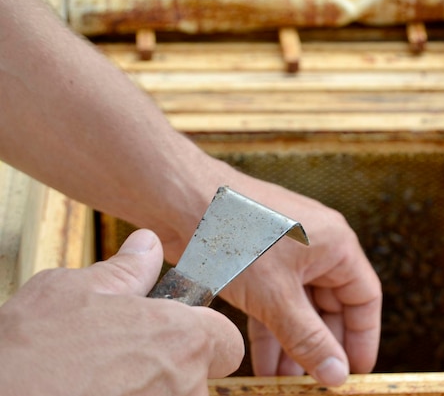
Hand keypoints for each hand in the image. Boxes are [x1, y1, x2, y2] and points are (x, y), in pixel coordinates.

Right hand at [0, 229, 243, 395]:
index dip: (207, 334)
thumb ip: (126, 271)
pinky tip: (93, 391)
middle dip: (174, 367)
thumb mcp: (74, 290)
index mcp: (180, 337)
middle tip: (129, 357)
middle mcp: (184, 385)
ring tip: (103, 380)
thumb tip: (148, 245)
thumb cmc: (30, 350)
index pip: (228, 338)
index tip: (181, 332)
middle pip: (202, 377)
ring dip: (151, 389)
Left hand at [214, 176, 381, 386]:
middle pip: (331, 305)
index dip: (363, 337)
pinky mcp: (258, 259)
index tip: (356, 371)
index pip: (364, 297)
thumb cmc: (235, 233)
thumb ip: (307, 338)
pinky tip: (262, 360)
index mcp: (336, 245)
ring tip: (283, 379)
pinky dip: (270, 329)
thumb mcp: (276, 296)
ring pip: (299, 306)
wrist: (181, 200)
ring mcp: (285, 252)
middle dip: (321, 345)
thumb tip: (336, 372)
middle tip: (315, 382)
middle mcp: (316, 246)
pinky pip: (274, 299)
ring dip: (293, 343)